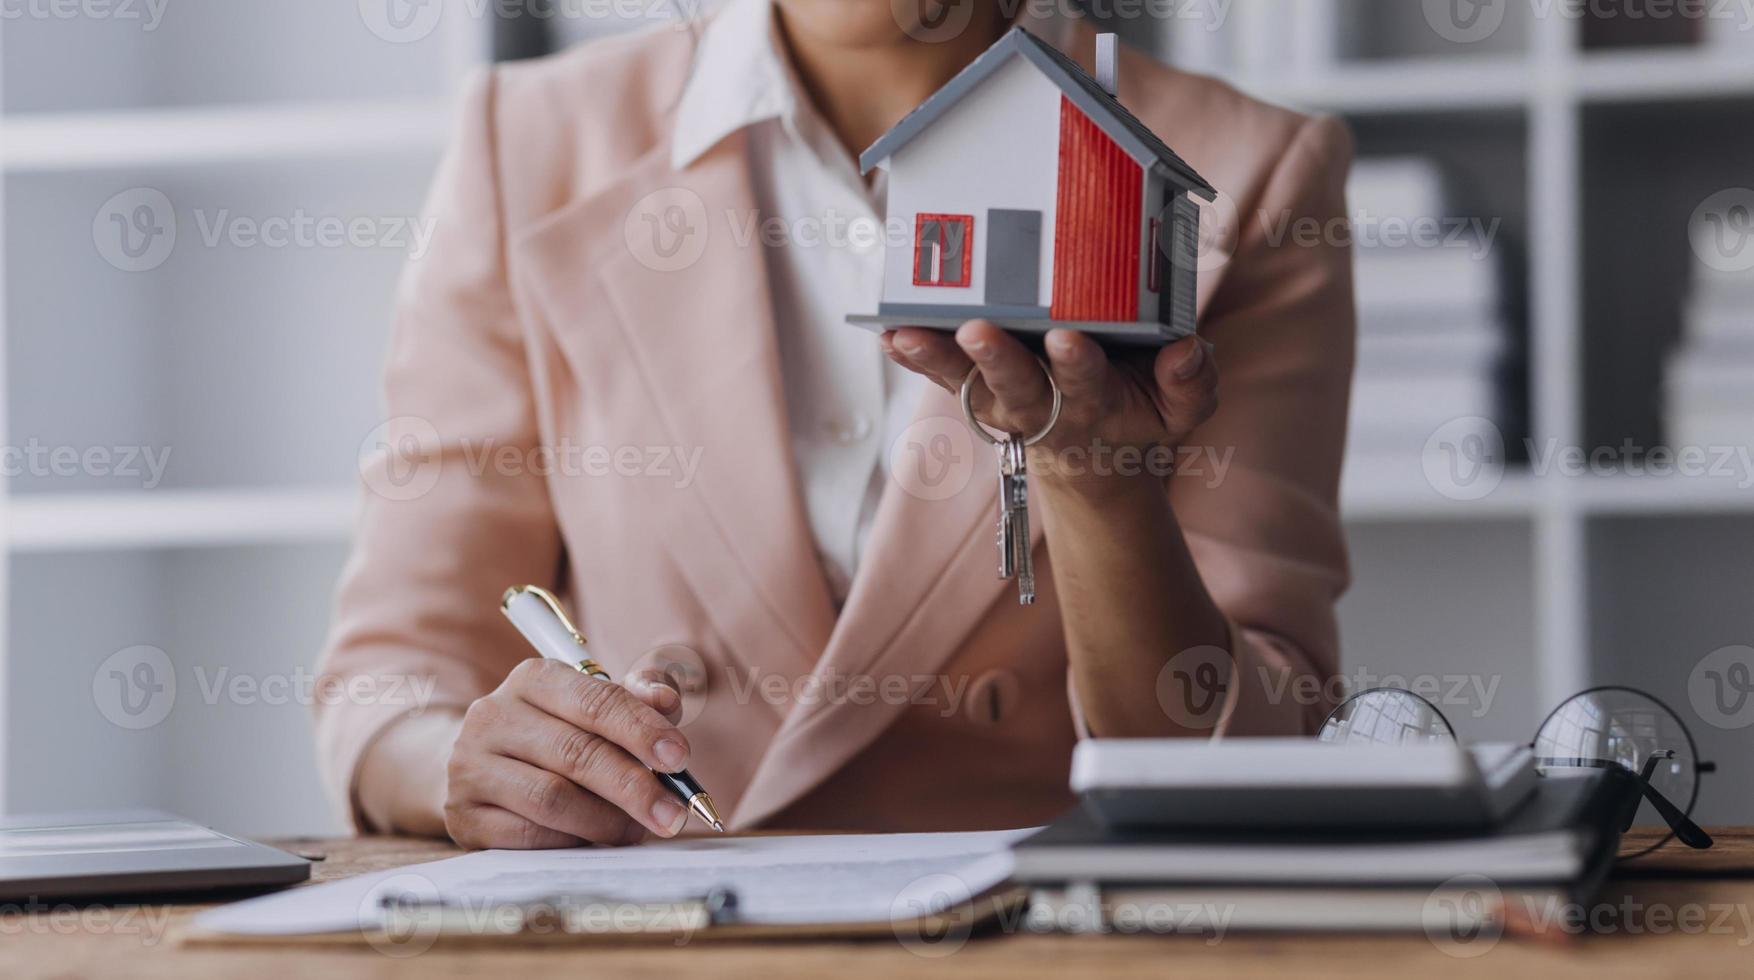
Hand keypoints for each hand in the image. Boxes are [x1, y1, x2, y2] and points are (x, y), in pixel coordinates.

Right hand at [444, 659, 691, 848]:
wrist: (482, 767)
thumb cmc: (556, 734)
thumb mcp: (593, 707)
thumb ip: (635, 701)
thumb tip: (666, 702)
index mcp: (533, 679)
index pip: (595, 701)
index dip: (642, 730)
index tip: (679, 758)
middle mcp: (494, 716)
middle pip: (576, 753)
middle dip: (634, 787)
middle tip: (673, 813)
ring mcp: (470, 766)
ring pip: (552, 799)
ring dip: (606, 821)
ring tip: (636, 830)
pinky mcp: (463, 815)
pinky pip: (527, 835)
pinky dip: (570, 842)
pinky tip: (593, 842)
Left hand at [881, 321, 1217, 491]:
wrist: (1095, 457)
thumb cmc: (1139, 413)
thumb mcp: (1180, 411)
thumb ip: (1191, 385)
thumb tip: (1188, 351)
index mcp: (1094, 403)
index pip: (1085, 384)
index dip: (1076, 365)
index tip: (1067, 339)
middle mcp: (1041, 404)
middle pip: (1016, 384)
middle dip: (997, 358)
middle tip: (977, 330)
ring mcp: (1002, 398)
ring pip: (966, 381)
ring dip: (935, 357)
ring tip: (903, 335)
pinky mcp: (975, 389)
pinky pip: (940, 375)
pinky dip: (914, 357)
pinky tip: (887, 334)